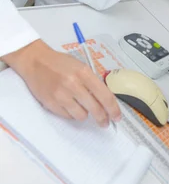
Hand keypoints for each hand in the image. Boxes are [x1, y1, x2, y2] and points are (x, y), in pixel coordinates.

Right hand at [2, 40, 120, 126]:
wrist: (36, 62)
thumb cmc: (60, 63)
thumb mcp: (80, 66)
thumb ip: (93, 81)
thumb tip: (105, 99)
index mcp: (84, 73)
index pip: (105, 96)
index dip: (113, 109)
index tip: (117, 116)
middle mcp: (73, 85)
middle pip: (95, 109)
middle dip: (102, 119)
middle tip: (105, 122)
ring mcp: (61, 95)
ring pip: (81, 116)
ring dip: (85, 114)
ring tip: (82, 107)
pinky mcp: (51, 104)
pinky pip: (68, 116)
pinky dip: (72, 114)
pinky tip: (70, 105)